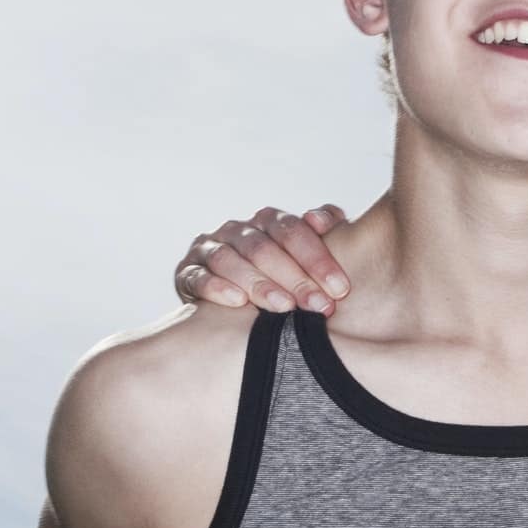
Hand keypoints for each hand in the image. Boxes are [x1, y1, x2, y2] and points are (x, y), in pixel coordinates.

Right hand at [174, 206, 350, 313]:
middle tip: (318, 304)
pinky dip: (216, 287)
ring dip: (258, 283)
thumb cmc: (282, 275)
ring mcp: (209, 250)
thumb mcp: (305, 253)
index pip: (292, 230)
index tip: (340, 288)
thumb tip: (322, 220)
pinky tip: (237, 302)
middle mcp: (237, 230)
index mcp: (267, 221)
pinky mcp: (187, 272)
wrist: (230, 300)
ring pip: (230, 260)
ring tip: (283, 307)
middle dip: (294, 277)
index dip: (317, 258)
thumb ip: (323, 230)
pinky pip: (198, 277)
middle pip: (263, 247)